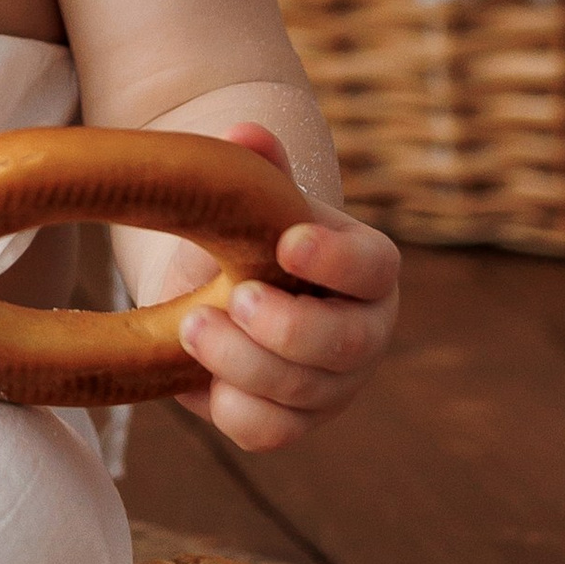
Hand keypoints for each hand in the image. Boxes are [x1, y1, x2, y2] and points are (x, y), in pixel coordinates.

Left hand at [132, 124, 400, 454]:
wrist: (219, 282)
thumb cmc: (249, 231)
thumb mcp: (252, 197)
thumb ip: (257, 166)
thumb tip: (244, 132)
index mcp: (368, 269)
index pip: (372, 269)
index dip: (335, 261)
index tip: (286, 243)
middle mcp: (364, 333)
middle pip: (346, 345)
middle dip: (288, 328)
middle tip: (234, 299)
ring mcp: (332, 385)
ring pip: (303, 393)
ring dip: (244, 364)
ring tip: (191, 327)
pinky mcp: (292, 420)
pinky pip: (268, 431)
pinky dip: (231, 407)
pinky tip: (194, 377)